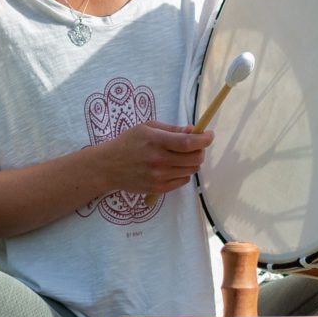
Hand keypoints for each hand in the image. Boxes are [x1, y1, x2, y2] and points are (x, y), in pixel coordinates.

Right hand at [95, 120, 212, 196]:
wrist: (108, 167)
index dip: (204, 139)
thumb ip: (171, 130)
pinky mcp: (158, 189)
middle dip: (201, 150)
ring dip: (192, 162)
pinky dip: (184, 173)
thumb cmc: (128, 143)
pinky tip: (174, 167)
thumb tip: (193, 131)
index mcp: (156, 141)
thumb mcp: (147, 128)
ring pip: (191, 170)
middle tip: (196, 145)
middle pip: (194, 158)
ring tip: (183, 156)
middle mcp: (159, 160)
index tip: (209, 135)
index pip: (188, 143)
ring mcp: (159, 176)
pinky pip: (182, 181)